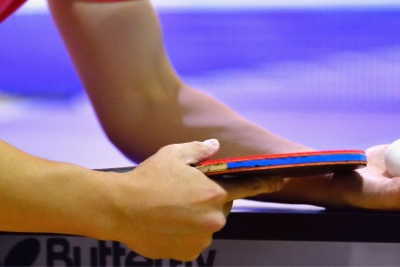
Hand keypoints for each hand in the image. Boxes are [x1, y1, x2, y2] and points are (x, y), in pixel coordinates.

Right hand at [107, 139, 282, 260]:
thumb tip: (215, 146)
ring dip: (196, 217)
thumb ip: (199, 150)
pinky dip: (185, 233)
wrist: (119, 208)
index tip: (280, 179)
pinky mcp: (188, 253)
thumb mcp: (173, 154)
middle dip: (210, 199)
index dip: (265, 182)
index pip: (249, 188)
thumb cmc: (147, 178)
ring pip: (207, 225)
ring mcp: (202, 239)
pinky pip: (194, 240)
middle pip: (222, 207)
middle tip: (185, 191)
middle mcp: (213, 219)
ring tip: (170, 207)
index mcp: (214, 193)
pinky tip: (166, 222)